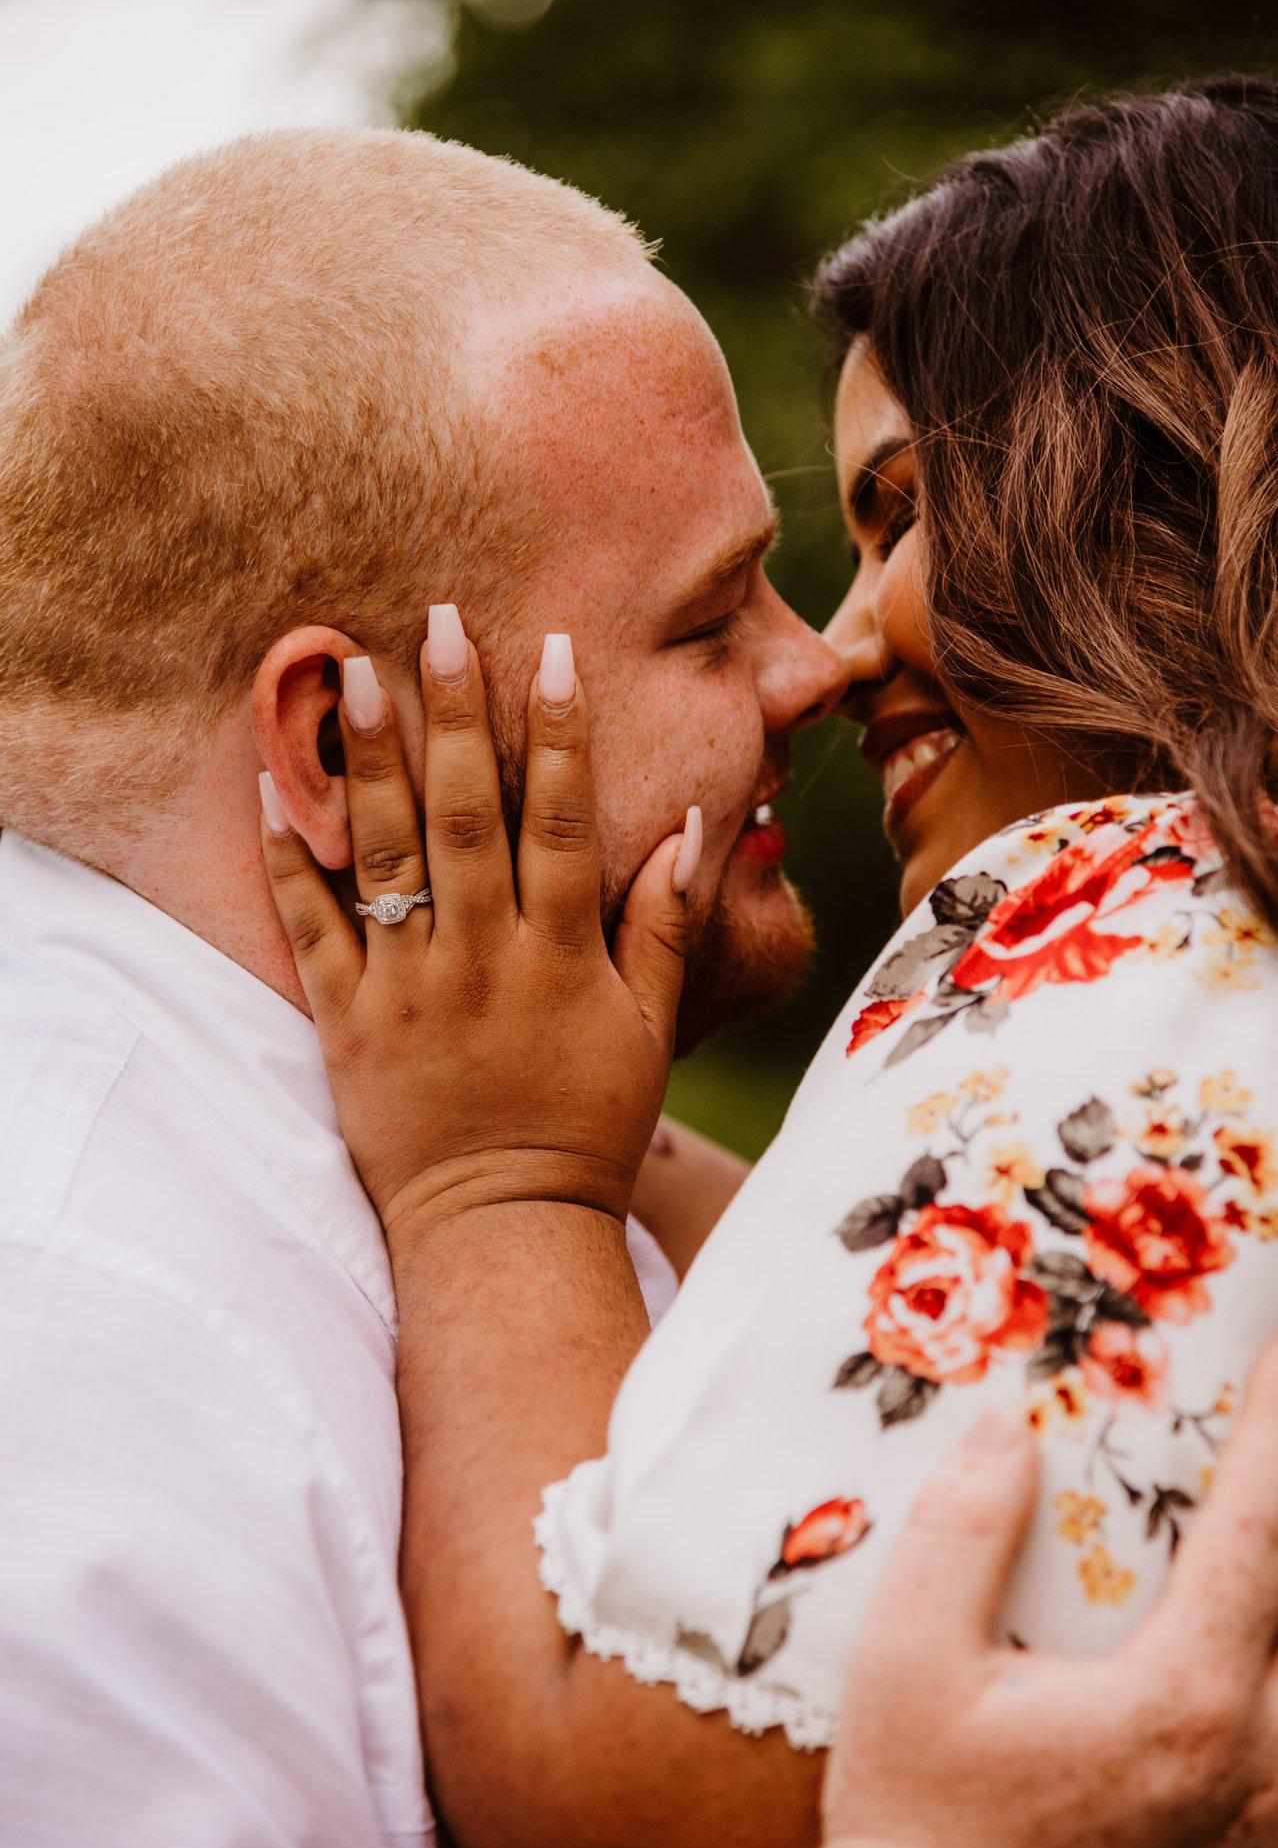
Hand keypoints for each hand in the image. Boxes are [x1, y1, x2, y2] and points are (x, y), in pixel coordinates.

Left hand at [259, 615, 697, 1232]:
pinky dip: (287, 859)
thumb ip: (665, 927)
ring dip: (371, 758)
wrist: (499, 1226)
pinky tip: (268, 787)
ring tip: (353, 670)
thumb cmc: (586, 1126)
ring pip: (384, 853)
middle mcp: (482, 957)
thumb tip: (695, 826)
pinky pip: (310, 928)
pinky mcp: (344, 1020)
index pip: (562, 820)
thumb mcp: (650, 1031)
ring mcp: (406, 986)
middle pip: (465, 815)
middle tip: (437, 621)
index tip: (551, 650)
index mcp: (560, 956)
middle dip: (454, 713)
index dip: (558, 732)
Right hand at [808, 1341, 1277, 1847]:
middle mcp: (1255, 1766)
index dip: (1274, 1426)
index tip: (1277, 1347)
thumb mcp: (907, 1662)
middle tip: (1251, 1429)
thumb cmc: (917, 1820)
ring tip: (1236, 1524)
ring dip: (1270, 1590)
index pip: (1259, 1529)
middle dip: (1276, 1497)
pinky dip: (1266, 1664)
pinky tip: (1232, 1638)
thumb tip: (1006, 1430)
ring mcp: (1262, 1823)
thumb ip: (960, 1532)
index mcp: (1186, 1704)